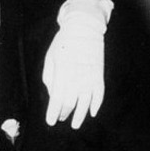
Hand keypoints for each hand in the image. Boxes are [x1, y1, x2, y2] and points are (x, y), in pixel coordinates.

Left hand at [42, 0, 109, 128]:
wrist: (84, 26)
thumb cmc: (63, 42)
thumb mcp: (50, 58)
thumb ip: (49, 78)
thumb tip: (53, 95)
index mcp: (62, 74)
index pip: (57, 100)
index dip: (53, 113)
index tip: (51, 122)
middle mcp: (76, 79)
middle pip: (70, 104)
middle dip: (64, 114)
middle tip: (61, 119)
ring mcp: (89, 77)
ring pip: (85, 103)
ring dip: (80, 116)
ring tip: (75, 124)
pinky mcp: (99, 74)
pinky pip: (100, 94)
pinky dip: (96, 105)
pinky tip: (92, 113)